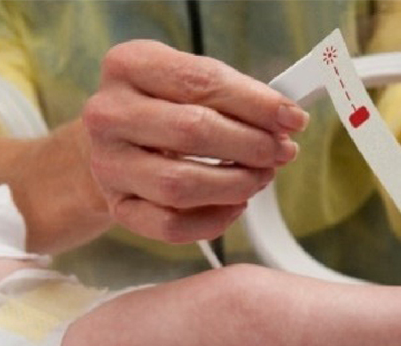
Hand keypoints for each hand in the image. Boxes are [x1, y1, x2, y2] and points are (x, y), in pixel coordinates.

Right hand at [83, 40, 308, 242]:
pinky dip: (213, 220)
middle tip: (279, 152)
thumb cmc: (162, 109)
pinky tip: (234, 206)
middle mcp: (109, 114)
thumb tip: (286, 119)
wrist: (114, 143)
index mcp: (129, 65)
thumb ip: (237, 95)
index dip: (256, 103)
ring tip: (260, 177)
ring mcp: (108, 164)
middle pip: (192, 131)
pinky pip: (170, 225)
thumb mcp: (191, 83)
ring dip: (235, 184)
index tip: (292, 118)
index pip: (202, 81)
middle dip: (250, 145)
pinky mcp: (118, 206)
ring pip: (180, 185)